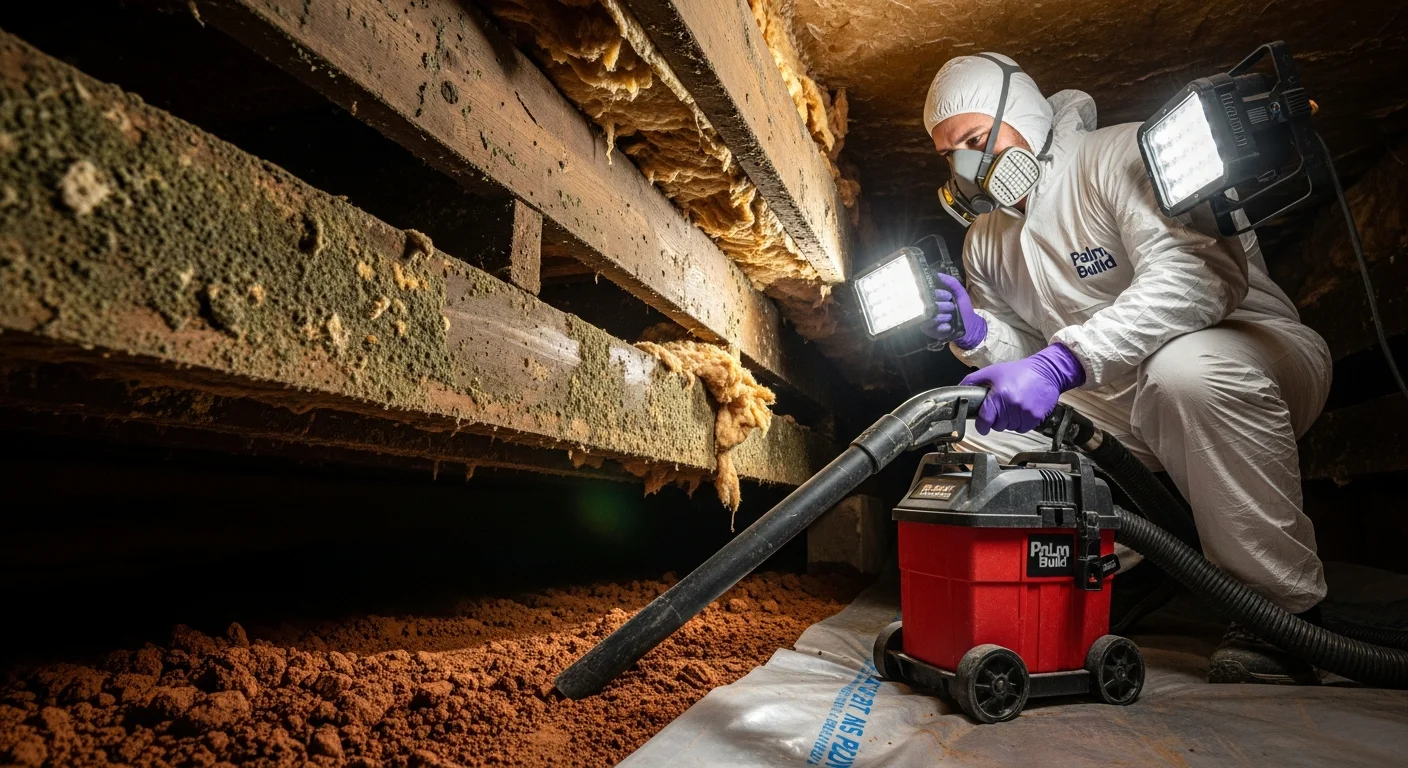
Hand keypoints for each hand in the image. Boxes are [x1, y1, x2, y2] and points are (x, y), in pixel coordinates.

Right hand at [922, 273, 986, 348]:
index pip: (930, 293)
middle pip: (930, 306)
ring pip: (930, 317)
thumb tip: (938, 274)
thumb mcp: (960, 293)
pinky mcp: (931, 332)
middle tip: (951, 307)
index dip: (939, 294)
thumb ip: (952, 282)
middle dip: (942, 306)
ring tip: (951, 317)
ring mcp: (929, 321)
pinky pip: (932, 329)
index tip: (949, 296)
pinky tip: (949, 326)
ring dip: (942, 317)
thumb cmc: (963, 309)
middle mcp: (929, 309)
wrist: (969, 326)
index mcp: (935, 299)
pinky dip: (942, 327)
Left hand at [960, 343, 1085, 433]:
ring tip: (1013, 407)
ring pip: (1010, 428)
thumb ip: (973, 381)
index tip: (981, 425)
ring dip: (1009, 421)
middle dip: (997, 419)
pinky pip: (1023, 428)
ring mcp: (1025, 413)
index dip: (981, 425)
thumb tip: (958, 391)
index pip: (985, 419)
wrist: (1047, 371)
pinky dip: (1021, 423)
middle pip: (997, 425)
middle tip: (1001, 407)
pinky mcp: (1036, 417)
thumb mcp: (992, 371)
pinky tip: (1022, 410)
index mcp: (999, 395)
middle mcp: (1012, 406)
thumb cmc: (1019, 371)